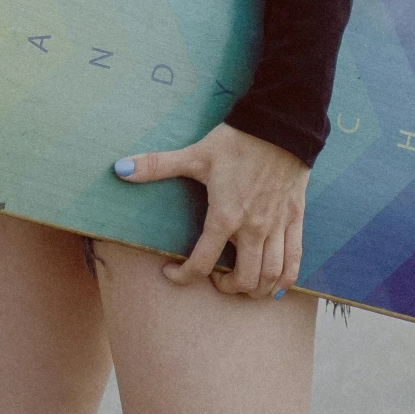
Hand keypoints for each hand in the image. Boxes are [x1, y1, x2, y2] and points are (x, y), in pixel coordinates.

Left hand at [116, 122, 308, 297]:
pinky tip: (274, 282)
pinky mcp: (294, 220)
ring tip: (243, 281)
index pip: (201, 263)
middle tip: (215, 277)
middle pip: (244, 280)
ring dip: (256, 288)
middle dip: (227, 287)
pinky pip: (294, 261)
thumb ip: (156, 165)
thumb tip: (119, 169)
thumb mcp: (195, 154)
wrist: (281, 124)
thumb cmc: (237, 141)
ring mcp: (277, 227)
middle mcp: (253, 228)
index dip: (182, 276)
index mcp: (225, 217)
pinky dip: (285, 279)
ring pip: (271, 277)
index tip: (171, 272)